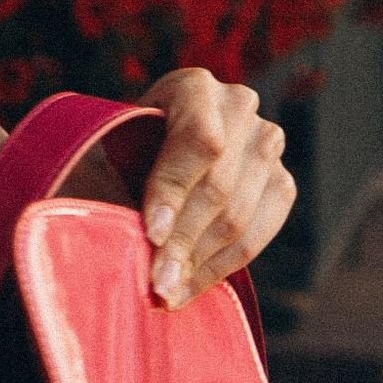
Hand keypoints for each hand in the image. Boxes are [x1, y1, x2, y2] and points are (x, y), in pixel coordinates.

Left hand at [67, 67, 293, 305]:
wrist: (166, 143)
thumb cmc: (128, 145)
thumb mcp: (118, 142)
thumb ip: (116, 169)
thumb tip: (101, 226)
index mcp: (194, 87)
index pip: (198, 142)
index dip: (174, 190)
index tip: (150, 234)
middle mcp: (240, 108)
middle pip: (219, 186)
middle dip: (183, 241)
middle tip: (157, 283)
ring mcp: (268, 145)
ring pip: (240, 215)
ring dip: (200, 263)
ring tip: (168, 294)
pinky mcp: (281, 182)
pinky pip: (260, 234)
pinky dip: (222, 267)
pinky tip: (190, 288)